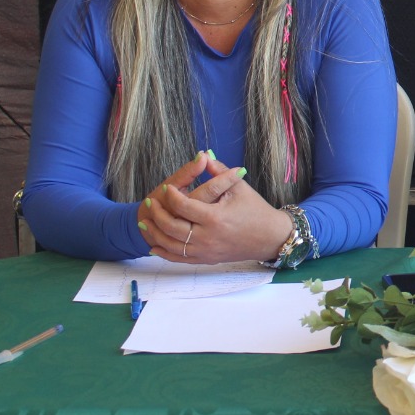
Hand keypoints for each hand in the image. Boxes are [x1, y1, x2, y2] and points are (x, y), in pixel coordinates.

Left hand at [137, 154, 290, 263]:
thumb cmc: (255, 210)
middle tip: (149, 203)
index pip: (183, 206)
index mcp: (215, 217)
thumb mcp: (239, 188)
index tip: (165, 188)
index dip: (171, 196)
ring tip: (145, 222)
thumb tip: (203, 155)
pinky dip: (164, 252)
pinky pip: (178, 258)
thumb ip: (219, 171)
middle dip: (157, 214)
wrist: (269, 237)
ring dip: (154, 233)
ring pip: (170, 245)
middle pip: (171, 227)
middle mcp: (207, 237)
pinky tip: (155, 244)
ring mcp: (205, 251)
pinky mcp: (206, 260)